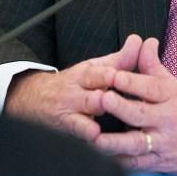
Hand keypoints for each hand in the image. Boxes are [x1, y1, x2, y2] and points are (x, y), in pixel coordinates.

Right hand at [4, 34, 142, 141]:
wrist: (36, 98)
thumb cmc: (76, 83)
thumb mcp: (95, 68)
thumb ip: (121, 59)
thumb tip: (140, 40)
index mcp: (86, 74)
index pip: (98, 73)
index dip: (110, 75)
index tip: (121, 76)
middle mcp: (77, 90)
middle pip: (91, 91)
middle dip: (101, 94)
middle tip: (110, 95)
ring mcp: (71, 108)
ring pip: (84, 110)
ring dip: (94, 110)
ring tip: (103, 111)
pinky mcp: (66, 126)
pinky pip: (76, 129)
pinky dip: (85, 132)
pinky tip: (95, 135)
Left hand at [93, 38, 176, 175]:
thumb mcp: (176, 85)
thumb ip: (153, 65)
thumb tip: (143, 41)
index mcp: (171, 97)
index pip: (150, 87)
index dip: (132, 82)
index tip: (115, 76)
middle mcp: (168, 120)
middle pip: (141, 114)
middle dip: (120, 108)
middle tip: (102, 99)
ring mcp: (164, 143)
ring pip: (137, 143)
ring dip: (115, 142)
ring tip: (96, 137)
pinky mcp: (160, 162)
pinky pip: (138, 164)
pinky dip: (121, 161)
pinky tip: (105, 157)